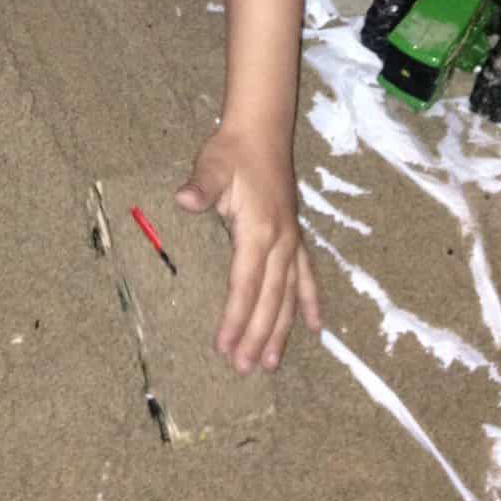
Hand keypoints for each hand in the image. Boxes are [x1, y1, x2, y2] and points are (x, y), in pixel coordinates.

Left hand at [176, 128, 320, 374]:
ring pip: (288, 295)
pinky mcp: (295, 237)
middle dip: (257, 336)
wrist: (263, 131)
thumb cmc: (233, 150)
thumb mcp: (213, 164)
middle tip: (243, 369)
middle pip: (269, 299)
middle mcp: (281, 241)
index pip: (245, 284)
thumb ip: (202, 185)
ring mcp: (292, 241)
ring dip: (281, 330)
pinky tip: (315, 328)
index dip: (236, 318)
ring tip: (271, 364)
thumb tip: (185, 200)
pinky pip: (306, 277)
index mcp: (259, 229)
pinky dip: (310, 302)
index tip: (224, 347)